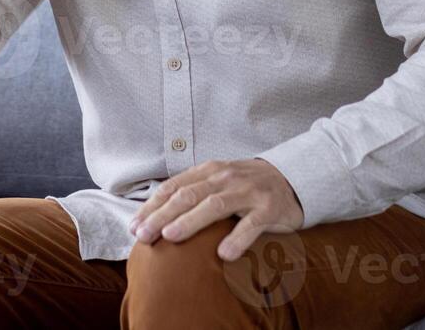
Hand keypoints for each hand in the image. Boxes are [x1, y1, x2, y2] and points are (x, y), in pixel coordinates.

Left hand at [127, 158, 303, 261]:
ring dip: (190, 221)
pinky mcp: (269, 209)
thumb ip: (192, 192)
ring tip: (170, 237)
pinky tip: (224, 254)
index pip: (174, 187)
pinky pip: (252, 224)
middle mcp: (226, 178)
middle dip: (162, 215)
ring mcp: (248, 192)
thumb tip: (155, 215)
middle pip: (188, 195)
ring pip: (215, 205)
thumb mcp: (217, 181)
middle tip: (143, 235)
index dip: (153, 206)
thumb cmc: (245, 186)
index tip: (134, 226)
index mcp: (209, 171)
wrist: (291, 179)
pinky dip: (237, 238)